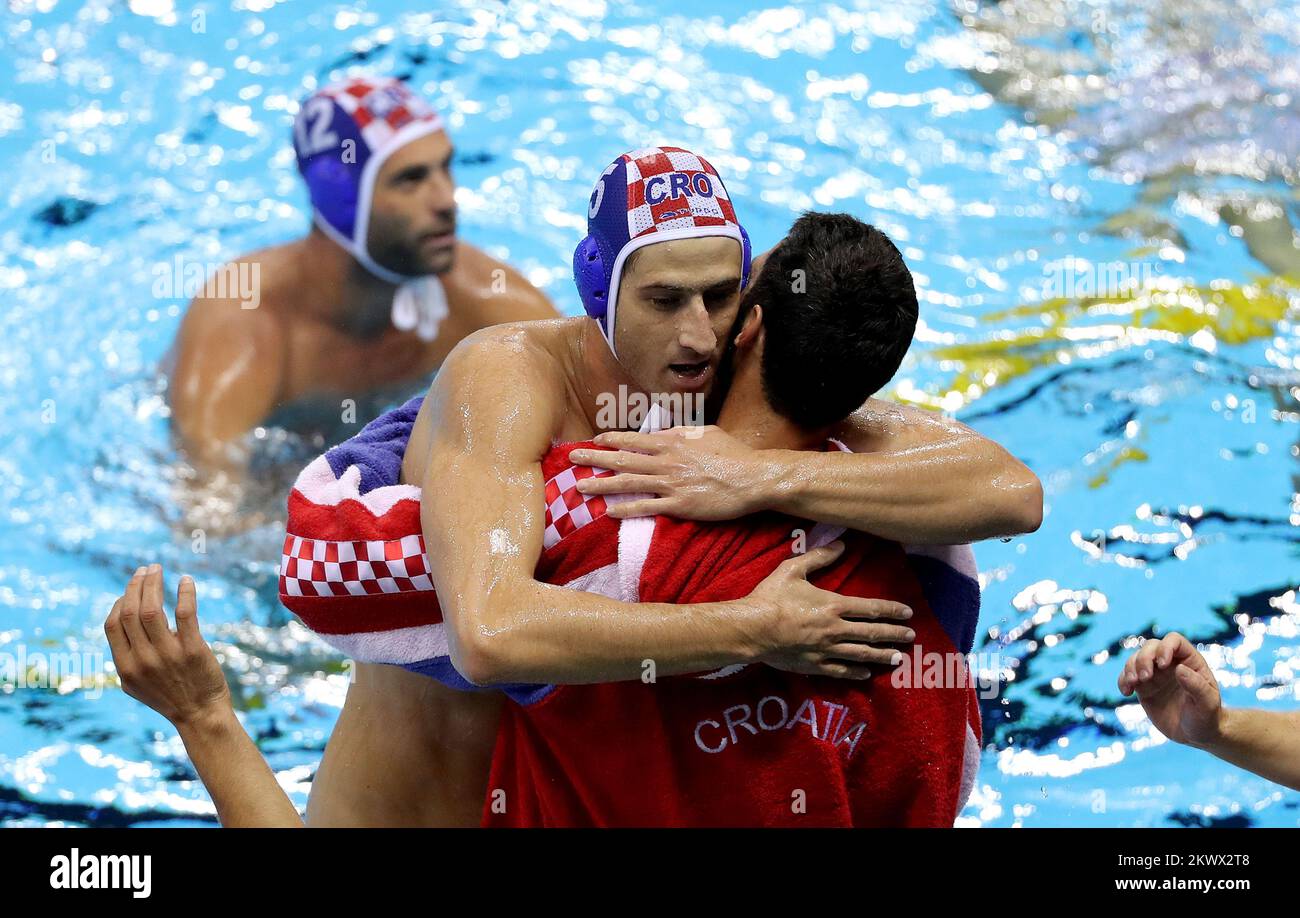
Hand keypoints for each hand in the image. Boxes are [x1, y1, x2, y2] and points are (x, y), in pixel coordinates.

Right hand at [104, 565, 232, 728]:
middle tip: (146, 569)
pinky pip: (185, 613)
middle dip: (136, 585)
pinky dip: (185, 593)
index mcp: (125, 667)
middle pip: (130, 612)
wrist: (201, 715)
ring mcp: (167, 655)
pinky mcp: (193, 650)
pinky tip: (186, 580)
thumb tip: (121, 625)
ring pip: (152, 609)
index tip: (131, 589)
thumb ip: (126, 657)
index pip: (112, 625)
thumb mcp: (136, 684)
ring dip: (154, 584)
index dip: (120, 602)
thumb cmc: (170, 696)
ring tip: (158, 569)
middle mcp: (142, 660)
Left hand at [570, 426, 766, 520]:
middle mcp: (666, 461)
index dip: (612, 440)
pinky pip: (646, 508)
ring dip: (601, 485)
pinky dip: (626, 510)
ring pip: (628, 483)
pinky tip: (609, 512)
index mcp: (673, 441)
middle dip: (594, 459)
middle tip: (572, 459)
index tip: (594, 441)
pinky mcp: (679, 505)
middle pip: (623, 459)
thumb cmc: (734, 454)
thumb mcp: (707, 433)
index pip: (634, 439)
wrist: (753, 478)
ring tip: (580, 487)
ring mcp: (671, 484)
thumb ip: (683, 433)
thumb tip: (666, 434)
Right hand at [748, 541, 914, 678]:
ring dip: (882, 656)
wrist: (751, 629)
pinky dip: (856, 673)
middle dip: (894, 635)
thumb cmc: (771, 598)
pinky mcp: (814, 665)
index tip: (907, 613)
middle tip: (911, 637)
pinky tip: (867, 674)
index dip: (891, 610)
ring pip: (861, 655)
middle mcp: (835, 630)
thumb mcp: (792, 570)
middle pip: (871, 633)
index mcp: (833, 605)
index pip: (870, 609)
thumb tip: (841, 543)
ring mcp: (826, 650)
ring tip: (899, 659)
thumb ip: (818, 557)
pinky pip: (841, 671)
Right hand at [1118, 632, 1223, 747]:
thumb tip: (1179, 669)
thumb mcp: (1208, 704)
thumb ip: (1197, 686)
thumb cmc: (1207, 717)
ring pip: (1136, 659)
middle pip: (1150, 646)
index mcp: (1190, 661)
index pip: (1174, 641)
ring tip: (1133, 684)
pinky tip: (1126, 693)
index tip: (1162, 665)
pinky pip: (1127, 677)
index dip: (1165, 648)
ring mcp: (1155, 675)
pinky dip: (1122, 681)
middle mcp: (1170, 664)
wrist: (1196, 734)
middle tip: (1144, 678)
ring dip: (1130, 668)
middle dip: (1143, 658)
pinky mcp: (1143, 688)